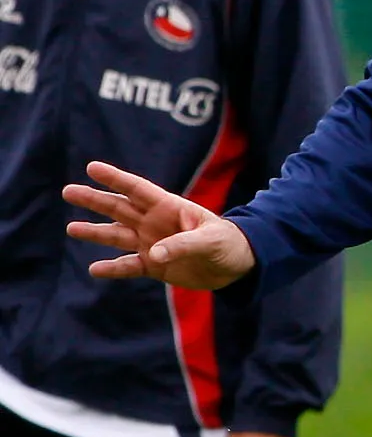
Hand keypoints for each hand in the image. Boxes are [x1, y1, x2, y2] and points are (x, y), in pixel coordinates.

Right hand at [63, 162, 255, 288]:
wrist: (237, 266)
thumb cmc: (228, 243)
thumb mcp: (211, 239)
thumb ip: (183, 245)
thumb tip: (154, 255)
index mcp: (169, 207)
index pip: (138, 189)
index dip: (116, 179)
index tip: (92, 167)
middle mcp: (154, 223)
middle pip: (119, 208)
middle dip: (95, 200)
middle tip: (68, 191)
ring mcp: (151, 243)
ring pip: (117, 236)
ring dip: (95, 233)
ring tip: (72, 228)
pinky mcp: (153, 266)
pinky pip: (128, 266)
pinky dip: (113, 269)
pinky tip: (95, 269)